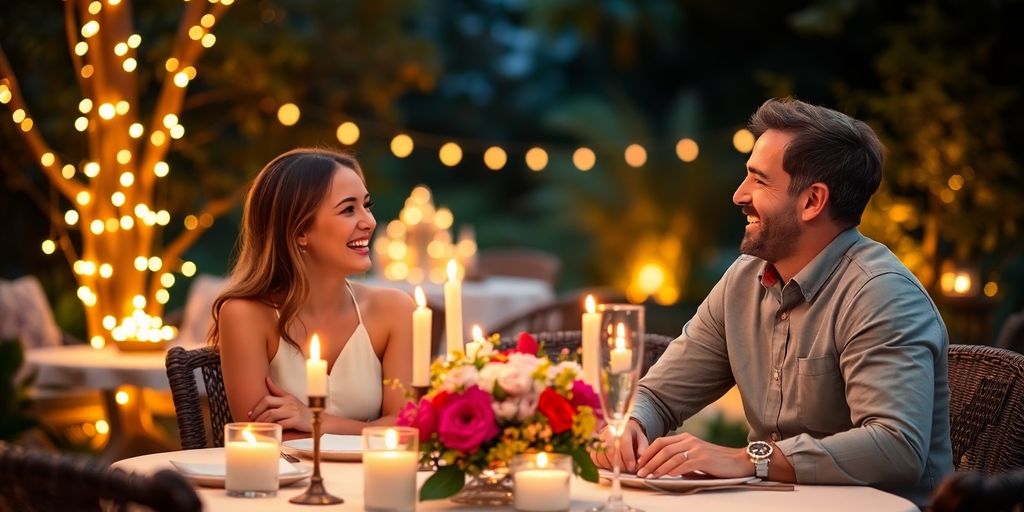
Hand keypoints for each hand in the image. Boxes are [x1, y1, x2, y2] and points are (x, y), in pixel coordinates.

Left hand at [248, 377, 312, 431]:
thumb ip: (278, 392)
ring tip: (258, 428)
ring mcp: (293, 411)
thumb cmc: (304, 413)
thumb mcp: (291, 401)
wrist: (321, 421)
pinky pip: (280, 424)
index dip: (256, 406)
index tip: (250, 414)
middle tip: (252, 421)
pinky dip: (273, 428)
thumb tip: (266, 380)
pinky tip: (269, 431)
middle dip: (256, 413)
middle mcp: (289, 402)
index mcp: (287, 398)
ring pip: (271, 414)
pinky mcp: (296, 420)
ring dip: (262, 421)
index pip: (267, 398)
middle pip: (267, 403)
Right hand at [590, 419, 648, 472]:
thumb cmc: (633, 437)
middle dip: (620, 464)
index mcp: (621, 427)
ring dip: (612, 467)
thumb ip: (642, 449)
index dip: (628, 457)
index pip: (623, 443)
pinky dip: (604, 466)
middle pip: (610, 451)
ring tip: (622, 469)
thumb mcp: (642, 440)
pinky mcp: (593, 448)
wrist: (622, 431)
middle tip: (628, 470)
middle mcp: (607, 432)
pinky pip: (595, 460)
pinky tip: (612, 467)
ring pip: (602, 457)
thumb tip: (640, 459)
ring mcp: (598, 440)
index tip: (632, 467)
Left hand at [635, 432, 749, 478]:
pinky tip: (665, 476)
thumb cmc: (716, 462)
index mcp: (686, 438)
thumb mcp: (696, 455)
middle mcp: (689, 441)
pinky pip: (683, 464)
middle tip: (639, 471)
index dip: (647, 452)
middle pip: (662, 449)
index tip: (639, 463)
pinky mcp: (702, 459)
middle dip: (648, 461)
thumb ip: (681, 458)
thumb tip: (663, 467)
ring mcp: (696, 449)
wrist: (739, 461)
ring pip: (670, 457)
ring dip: (657, 467)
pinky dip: (672, 471)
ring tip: (648, 475)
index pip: (660, 442)